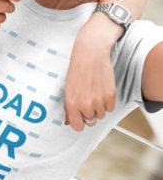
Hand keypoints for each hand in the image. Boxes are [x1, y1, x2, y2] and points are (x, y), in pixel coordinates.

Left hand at [64, 15, 117, 131]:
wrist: (90, 53)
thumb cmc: (78, 69)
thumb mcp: (68, 88)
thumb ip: (69, 107)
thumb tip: (69, 122)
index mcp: (71, 103)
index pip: (78, 126)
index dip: (80, 122)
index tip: (81, 117)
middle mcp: (85, 104)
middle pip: (91, 121)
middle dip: (90, 113)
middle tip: (88, 98)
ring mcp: (99, 101)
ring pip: (101, 115)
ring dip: (99, 107)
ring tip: (95, 91)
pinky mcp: (110, 95)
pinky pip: (110, 108)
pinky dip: (108, 102)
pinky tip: (102, 89)